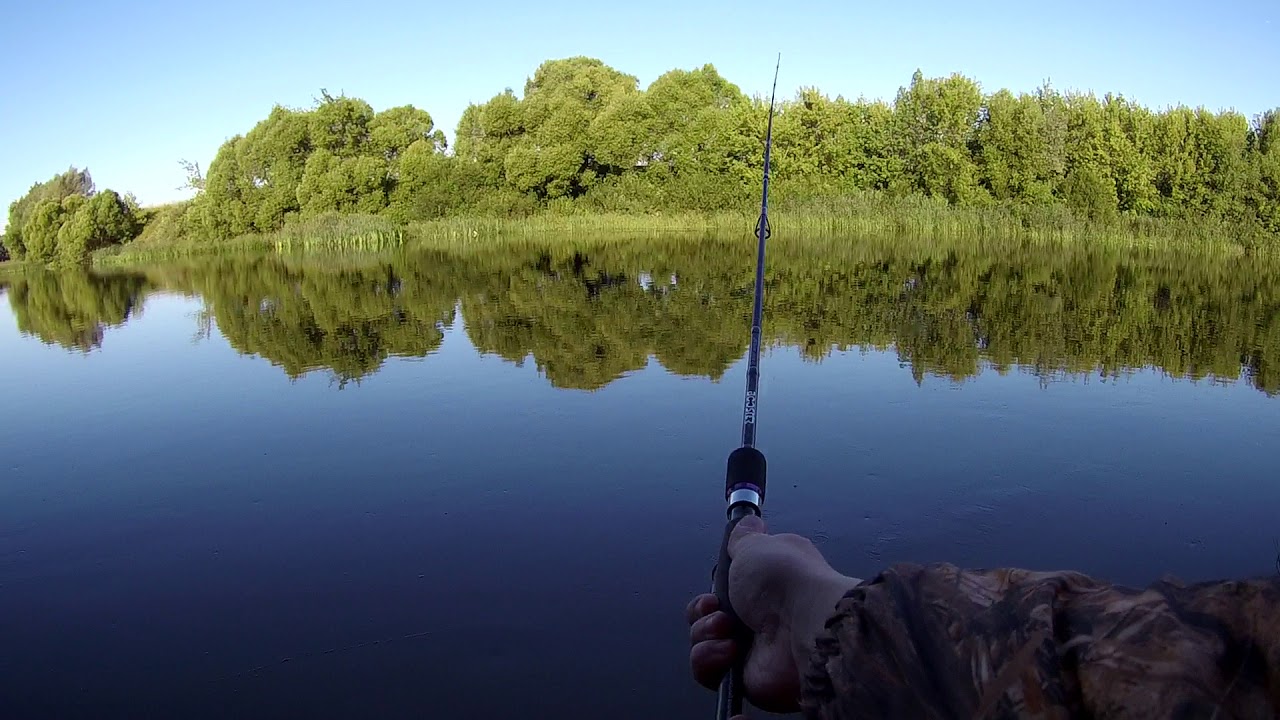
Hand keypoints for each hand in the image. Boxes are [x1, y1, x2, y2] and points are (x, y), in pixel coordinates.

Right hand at [686, 515, 859, 714]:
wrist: (806, 628)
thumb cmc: (785, 581)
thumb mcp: (755, 546)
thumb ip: (743, 538)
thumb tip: (747, 520)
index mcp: (767, 582)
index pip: (728, 585)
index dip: (715, 584)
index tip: (717, 582)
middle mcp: (761, 615)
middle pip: (708, 614)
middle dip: (703, 610)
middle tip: (717, 608)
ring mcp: (752, 647)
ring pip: (702, 641)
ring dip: (705, 632)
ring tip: (728, 629)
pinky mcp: (744, 677)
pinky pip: (707, 671)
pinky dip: (709, 658)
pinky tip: (730, 651)